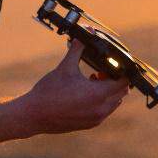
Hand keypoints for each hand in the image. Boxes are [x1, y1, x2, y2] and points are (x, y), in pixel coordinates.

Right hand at [0, 40, 128, 144]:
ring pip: (114, 103)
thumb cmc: (49, 91)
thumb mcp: (65, 67)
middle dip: (115, 80)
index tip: (114, 64)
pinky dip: (102, 102)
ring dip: (109, 92)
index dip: (122, 71)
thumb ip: (77, 49)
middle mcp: (101, 109)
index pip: (124, 82)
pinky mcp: (90, 124)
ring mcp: (96, 119)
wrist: (34, 115)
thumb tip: (85, 33)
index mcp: (98, 94)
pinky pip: (105, 112)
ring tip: (92, 81)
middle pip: (121, 92)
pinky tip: (86, 94)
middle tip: (100, 72)